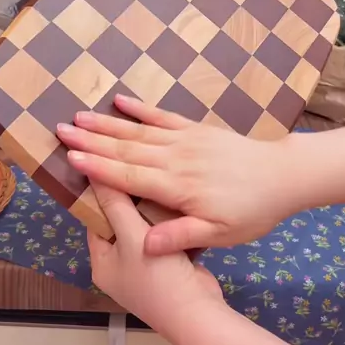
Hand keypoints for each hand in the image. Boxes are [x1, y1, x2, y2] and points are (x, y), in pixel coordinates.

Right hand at [57, 96, 297, 254]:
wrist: (282, 177)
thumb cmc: (251, 211)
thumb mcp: (221, 235)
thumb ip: (181, 236)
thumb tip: (145, 244)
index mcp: (178, 187)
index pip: (129, 176)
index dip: (98, 167)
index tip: (71, 157)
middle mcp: (176, 159)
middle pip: (126, 147)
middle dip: (92, 139)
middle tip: (61, 129)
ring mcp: (186, 140)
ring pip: (139, 130)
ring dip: (107, 123)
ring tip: (79, 115)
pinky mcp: (196, 129)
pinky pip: (163, 116)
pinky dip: (140, 108)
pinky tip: (120, 100)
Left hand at [87, 182, 221, 336]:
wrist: (197, 312)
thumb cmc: (157, 277)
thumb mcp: (131, 236)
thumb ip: (115, 205)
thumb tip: (93, 175)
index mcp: (102, 264)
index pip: (94, 222)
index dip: (102, 197)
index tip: (113, 170)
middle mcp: (119, 268)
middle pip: (120, 225)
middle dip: (131, 203)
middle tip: (140, 174)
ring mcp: (144, 270)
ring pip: (143, 231)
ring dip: (151, 212)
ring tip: (158, 183)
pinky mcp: (167, 268)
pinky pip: (162, 239)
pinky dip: (167, 225)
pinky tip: (175, 204)